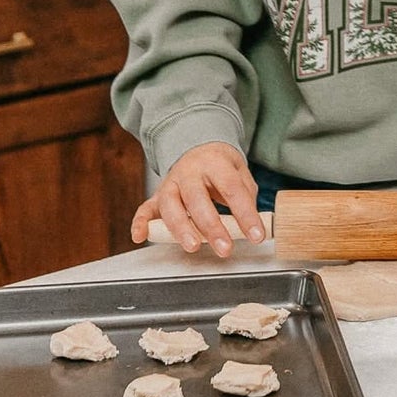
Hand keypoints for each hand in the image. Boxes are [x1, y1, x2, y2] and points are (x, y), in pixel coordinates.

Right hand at [130, 143, 265, 259]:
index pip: (232, 189)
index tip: (256, 235)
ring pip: (171, 206)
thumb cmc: (222, 167)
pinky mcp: (157, 195)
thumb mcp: (240, 174)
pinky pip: (145, 209)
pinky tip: (140, 237)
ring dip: (181, 229)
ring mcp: (171, 183)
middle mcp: (190, 172)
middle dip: (212, 227)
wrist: (198, 148)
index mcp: (215, 163)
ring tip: (193, 246)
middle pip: (198, 199)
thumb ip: (245, 197)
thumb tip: (255, 225)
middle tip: (225, 248)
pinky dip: (140, 223)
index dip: (245, 214)